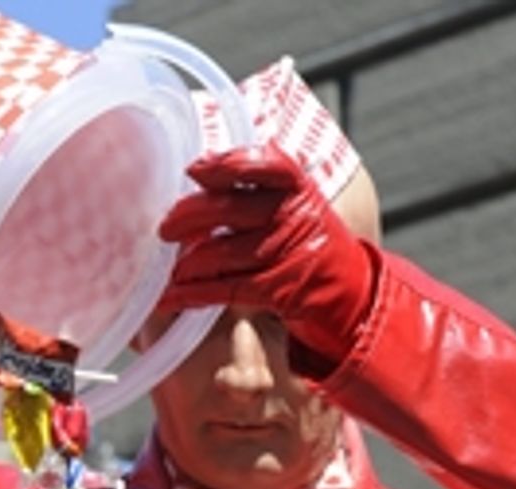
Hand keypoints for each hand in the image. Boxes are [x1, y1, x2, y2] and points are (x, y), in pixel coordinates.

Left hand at [158, 145, 378, 378]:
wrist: (350, 294)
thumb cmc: (310, 243)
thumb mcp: (297, 203)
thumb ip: (258, 186)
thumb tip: (202, 173)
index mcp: (295, 185)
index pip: (261, 163)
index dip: (225, 165)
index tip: (194, 169)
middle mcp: (290, 214)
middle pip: (228, 208)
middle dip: (188, 216)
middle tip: (164, 228)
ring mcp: (284, 253)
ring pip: (222, 252)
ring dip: (188, 264)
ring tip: (168, 269)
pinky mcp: (277, 290)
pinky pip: (225, 289)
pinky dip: (193, 294)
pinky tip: (170, 297)